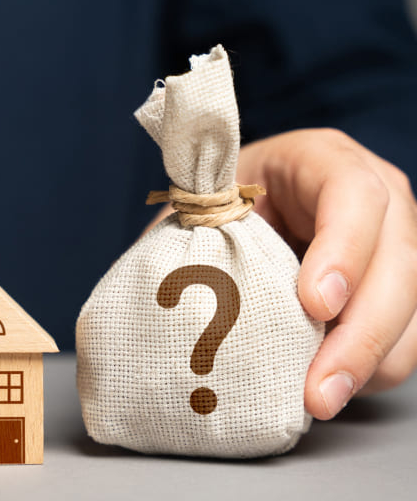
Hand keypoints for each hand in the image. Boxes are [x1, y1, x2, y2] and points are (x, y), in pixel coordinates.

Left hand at [147, 128, 416, 418]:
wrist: (251, 207)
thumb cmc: (225, 199)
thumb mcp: (204, 200)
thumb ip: (192, 227)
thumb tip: (166, 284)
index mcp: (321, 162)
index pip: (352, 194)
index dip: (343, 249)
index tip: (314, 304)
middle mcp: (373, 199)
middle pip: (397, 262)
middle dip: (362, 334)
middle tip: (317, 389)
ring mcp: (389, 246)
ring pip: (408, 311)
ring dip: (366, 363)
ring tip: (316, 398)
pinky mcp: (388, 289)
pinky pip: (400, 338)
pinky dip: (365, 368)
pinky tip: (321, 380)